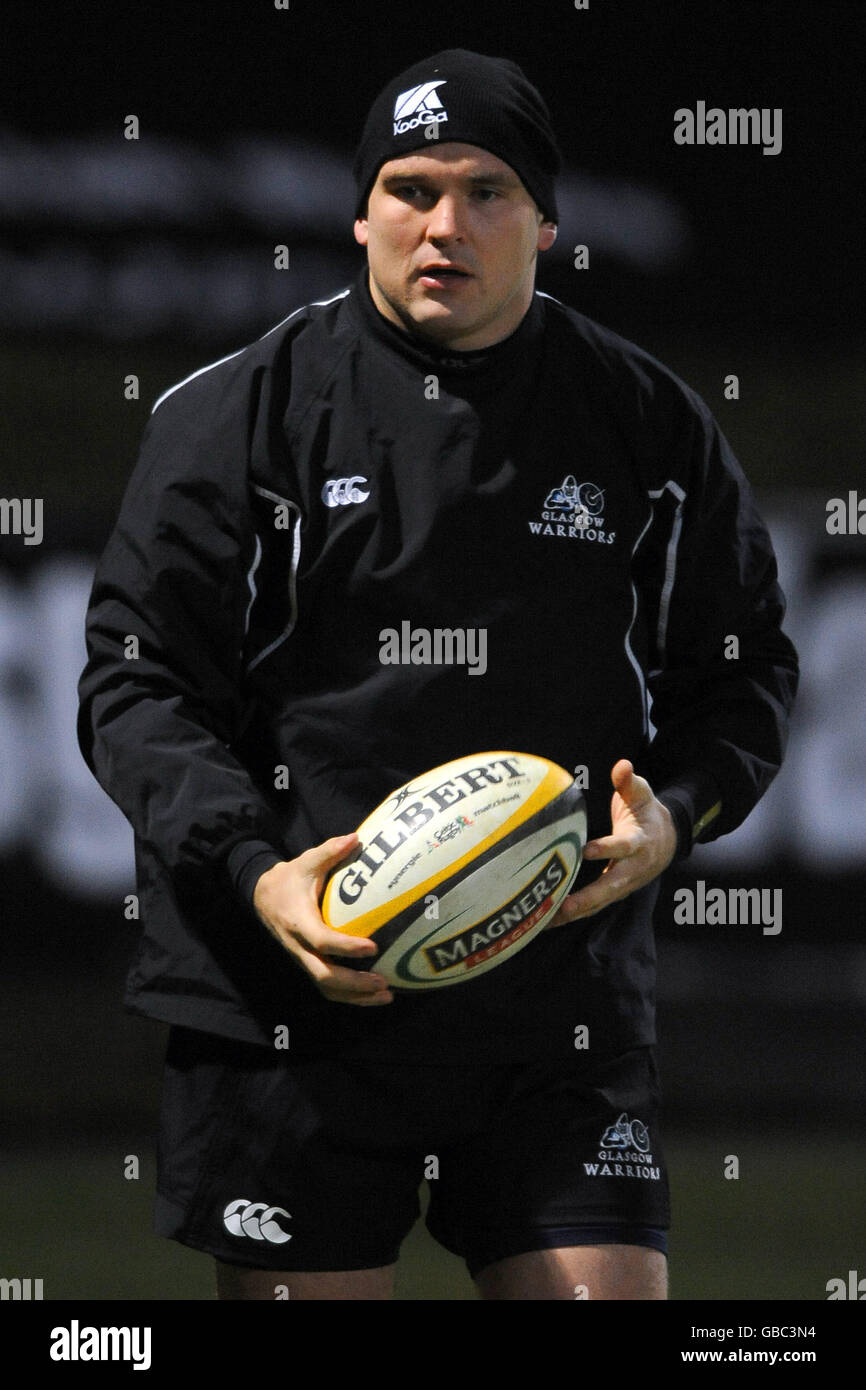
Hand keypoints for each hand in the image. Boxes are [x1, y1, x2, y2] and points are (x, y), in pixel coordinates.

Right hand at [252, 834, 393, 1004]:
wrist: (261, 896)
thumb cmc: (288, 878)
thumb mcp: (305, 861)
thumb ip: (330, 851)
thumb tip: (357, 837)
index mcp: (298, 921)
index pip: (321, 940)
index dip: (346, 947)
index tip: (372, 946)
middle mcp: (298, 945)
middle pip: (323, 975)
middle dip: (354, 983)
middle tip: (383, 982)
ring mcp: (301, 958)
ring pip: (325, 987)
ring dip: (355, 996)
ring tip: (385, 995)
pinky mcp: (307, 964)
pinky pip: (326, 987)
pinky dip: (349, 995)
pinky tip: (373, 995)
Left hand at [548, 759, 676, 925]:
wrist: (668, 839)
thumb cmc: (647, 813)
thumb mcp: (642, 794)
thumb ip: (630, 782)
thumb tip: (621, 766)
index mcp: (640, 843)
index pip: (624, 847)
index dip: (607, 849)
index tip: (587, 850)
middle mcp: (633, 868)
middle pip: (610, 886)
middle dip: (587, 898)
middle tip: (563, 906)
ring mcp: (624, 884)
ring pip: (600, 902)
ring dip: (575, 913)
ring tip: (546, 919)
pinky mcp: (614, 892)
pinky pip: (594, 906)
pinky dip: (573, 915)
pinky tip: (546, 920)